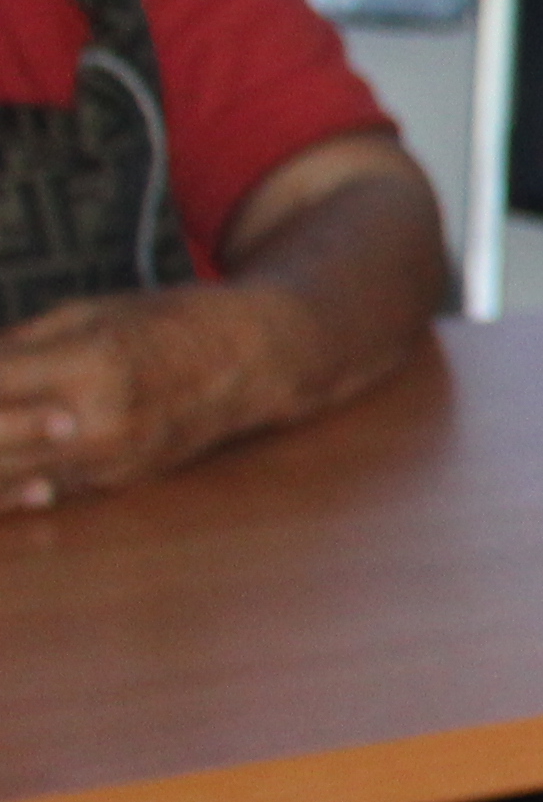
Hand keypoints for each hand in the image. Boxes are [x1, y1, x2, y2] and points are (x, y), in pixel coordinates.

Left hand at [0, 283, 304, 509]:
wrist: (257, 361)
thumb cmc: (172, 322)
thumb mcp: (88, 313)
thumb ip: (15, 347)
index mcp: (90, 365)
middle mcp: (97, 422)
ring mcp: (107, 460)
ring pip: (7, 478)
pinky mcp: (113, 481)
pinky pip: (38, 489)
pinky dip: (6, 486)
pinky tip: (1, 480)